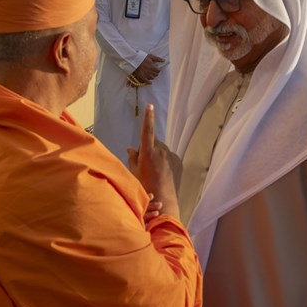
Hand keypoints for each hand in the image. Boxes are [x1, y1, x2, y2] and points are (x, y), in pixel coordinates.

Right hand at [126, 104, 180, 219]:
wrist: (164, 200)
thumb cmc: (145, 187)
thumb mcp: (133, 173)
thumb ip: (132, 158)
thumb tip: (131, 148)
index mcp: (148, 153)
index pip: (147, 131)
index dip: (148, 118)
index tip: (150, 106)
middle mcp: (160, 152)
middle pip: (151, 143)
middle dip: (145, 149)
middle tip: (141, 165)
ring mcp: (168, 157)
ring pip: (158, 151)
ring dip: (153, 156)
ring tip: (150, 173)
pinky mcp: (174, 162)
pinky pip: (165, 157)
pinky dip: (160, 162)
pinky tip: (158, 175)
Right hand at [130, 55, 164, 84]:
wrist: (134, 60)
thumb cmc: (142, 57)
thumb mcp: (150, 56)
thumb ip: (158, 59)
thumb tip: (164, 60)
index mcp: (153, 67)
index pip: (159, 71)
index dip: (158, 70)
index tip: (157, 69)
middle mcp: (150, 72)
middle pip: (156, 75)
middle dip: (156, 73)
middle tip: (154, 71)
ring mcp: (146, 75)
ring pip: (152, 78)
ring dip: (152, 76)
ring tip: (151, 74)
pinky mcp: (142, 77)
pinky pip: (147, 81)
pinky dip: (149, 82)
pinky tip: (150, 82)